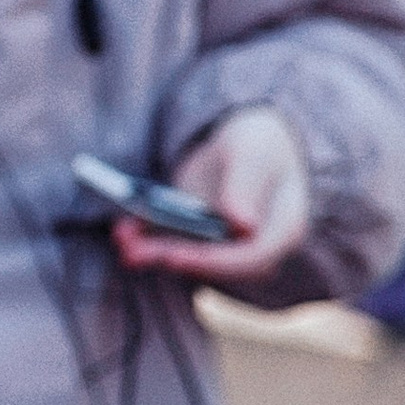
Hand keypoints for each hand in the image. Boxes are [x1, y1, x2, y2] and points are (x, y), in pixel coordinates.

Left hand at [116, 104, 310, 286]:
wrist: (243, 142)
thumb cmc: (257, 143)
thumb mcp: (253, 152)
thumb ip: (247, 185)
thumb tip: (244, 226)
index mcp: (283, 229)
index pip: (252, 258)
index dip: (212, 262)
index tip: (174, 258)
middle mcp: (255, 247)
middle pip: (214, 263)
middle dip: (171, 258)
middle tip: (131, 253)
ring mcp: (225, 246)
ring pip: (189, 257)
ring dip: (152, 252)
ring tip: (122, 240)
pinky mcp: (198, 238)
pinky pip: (172, 243)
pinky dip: (146, 238)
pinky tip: (124, 230)